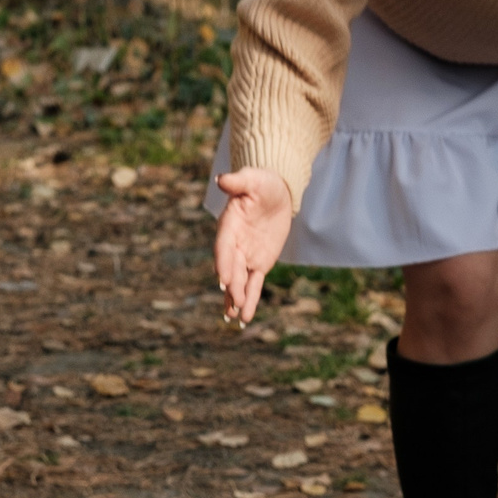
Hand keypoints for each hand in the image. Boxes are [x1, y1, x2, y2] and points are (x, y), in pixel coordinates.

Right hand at [212, 167, 294, 327]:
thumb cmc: (261, 183)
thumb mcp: (252, 179)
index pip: (224, 246)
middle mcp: (234, 244)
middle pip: (232, 267)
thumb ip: (238, 181)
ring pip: (240, 280)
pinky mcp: (259, 262)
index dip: (223, 262)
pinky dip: (250, 299)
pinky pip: (254, 283)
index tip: (223, 278)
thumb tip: (222, 179)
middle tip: (234, 301)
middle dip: (233, 285)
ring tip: (234, 317)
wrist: (275, 192)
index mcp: (229, 226)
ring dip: (237, 298)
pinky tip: (245, 317)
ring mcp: (246, 255)